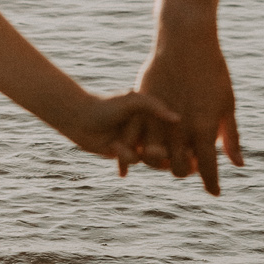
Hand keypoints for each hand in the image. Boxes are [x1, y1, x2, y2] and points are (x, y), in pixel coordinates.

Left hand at [63, 89, 179, 170]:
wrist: (80, 117)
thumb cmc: (106, 105)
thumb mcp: (132, 101)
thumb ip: (154, 106)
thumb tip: (177, 119)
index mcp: (155, 114)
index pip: (175, 129)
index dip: (181, 139)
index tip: (183, 146)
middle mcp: (149, 128)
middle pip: (167, 147)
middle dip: (162, 153)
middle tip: (151, 150)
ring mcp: (138, 141)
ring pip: (149, 158)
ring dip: (135, 154)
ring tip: (117, 145)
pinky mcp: (125, 153)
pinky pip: (133, 161)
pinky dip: (124, 160)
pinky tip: (115, 153)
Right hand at [137, 13, 242, 196]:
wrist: (185, 42)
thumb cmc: (213, 71)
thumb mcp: (227, 104)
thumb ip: (230, 137)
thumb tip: (237, 165)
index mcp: (204, 129)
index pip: (208, 169)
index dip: (211, 184)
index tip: (214, 193)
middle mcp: (180, 130)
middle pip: (179, 168)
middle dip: (187, 171)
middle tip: (193, 165)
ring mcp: (158, 120)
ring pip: (154, 159)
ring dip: (162, 163)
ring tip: (168, 156)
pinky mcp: (140, 109)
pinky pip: (133, 140)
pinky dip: (133, 154)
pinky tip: (134, 160)